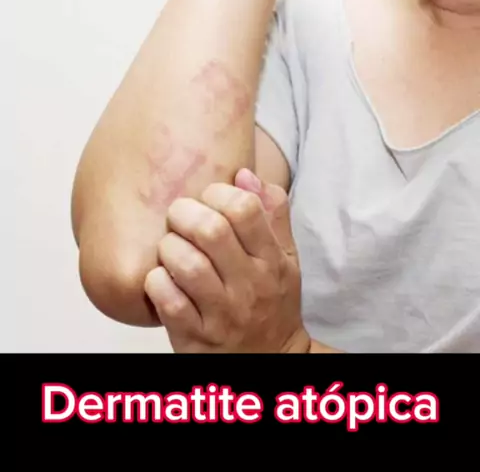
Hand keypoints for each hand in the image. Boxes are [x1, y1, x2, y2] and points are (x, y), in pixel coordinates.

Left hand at [144, 168, 309, 352]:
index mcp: (271, 261)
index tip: (208, 197)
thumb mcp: (286, 258)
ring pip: (186, 264)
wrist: (271, 362)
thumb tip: (245, 174)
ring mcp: (222, 314)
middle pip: (210, 230)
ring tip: (170, 248)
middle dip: (184, 213)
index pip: (245, 209)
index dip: (218, 192)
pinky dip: (156, 282)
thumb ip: (272, 215)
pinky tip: (161, 278)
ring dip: (169, 248)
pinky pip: (167, 301)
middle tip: (178, 216)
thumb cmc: (274, 304)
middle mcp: (249, 286)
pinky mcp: (195, 338)